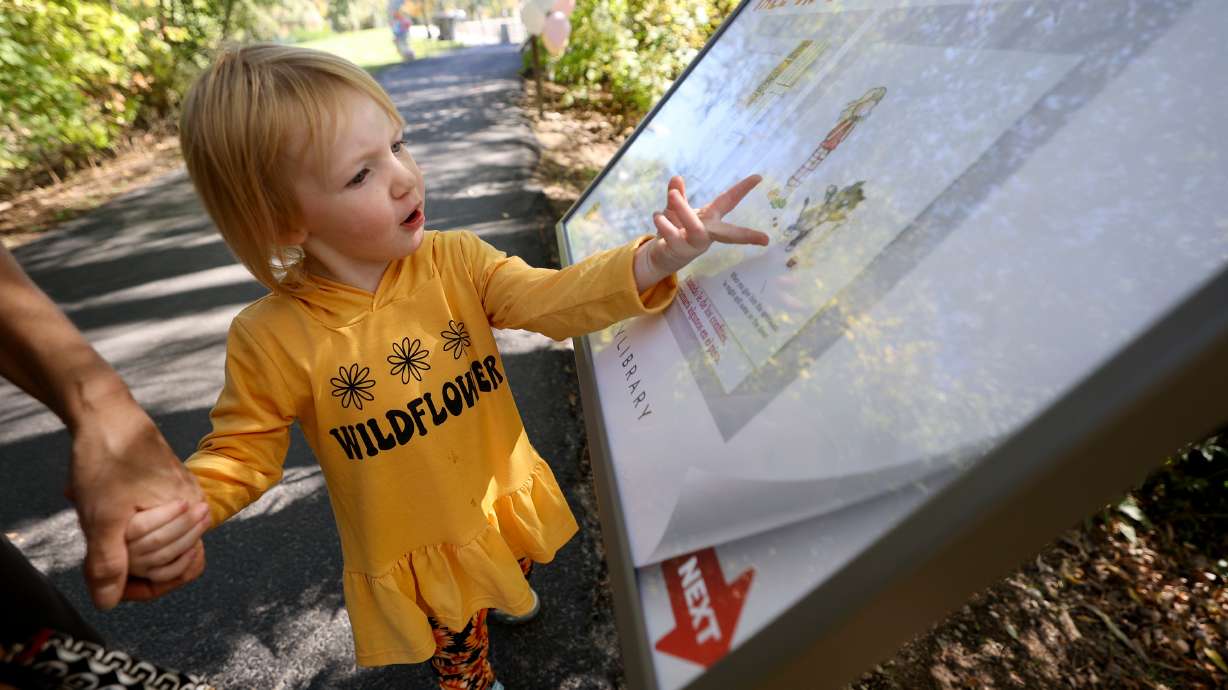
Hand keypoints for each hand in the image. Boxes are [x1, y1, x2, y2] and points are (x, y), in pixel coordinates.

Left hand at [68, 387, 207, 607]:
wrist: (107, 415)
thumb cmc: (109, 459)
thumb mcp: (102, 516)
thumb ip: (108, 563)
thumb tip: (108, 602)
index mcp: (190, 513)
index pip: (177, 572)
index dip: (141, 584)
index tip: (109, 579)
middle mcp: (194, 507)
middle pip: (169, 562)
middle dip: (132, 562)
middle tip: (102, 541)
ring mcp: (183, 498)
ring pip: (162, 545)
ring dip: (130, 545)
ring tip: (104, 526)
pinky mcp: (168, 491)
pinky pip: (157, 526)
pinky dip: (132, 531)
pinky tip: (109, 518)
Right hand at [127, 500, 209, 580]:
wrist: (135, 530)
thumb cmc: (145, 511)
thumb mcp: (141, 500)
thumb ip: (152, 497)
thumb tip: (179, 497)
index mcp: (119, 530)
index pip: (141, 525)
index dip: (165, 514)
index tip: (184, 502)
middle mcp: (125, 550)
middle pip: (158, 539)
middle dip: (185, 522)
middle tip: (203, 508)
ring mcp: (137, 565)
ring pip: (164, 555)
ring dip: (190, 537)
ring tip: (205, 521)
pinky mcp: (148, 574)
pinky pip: (166, 573)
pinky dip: (183, 562)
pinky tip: (195, 547)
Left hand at [633, 174, 767, 290]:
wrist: (661, 256)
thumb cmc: (676, 231)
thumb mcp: (677, 210)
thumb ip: (678, 195)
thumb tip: (677, 177)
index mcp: (710, 219)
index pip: (729, 201)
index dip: (742, 188)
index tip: (759, 177)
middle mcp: (706, 233)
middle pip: (727, 233)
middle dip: (744, 235)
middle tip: (763, 237)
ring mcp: (693, 244)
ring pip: (695, 229)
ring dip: (684, 211)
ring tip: (673, 195)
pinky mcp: (678, 250)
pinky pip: (672, 236)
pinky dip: (664, 224)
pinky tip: (657, 215)